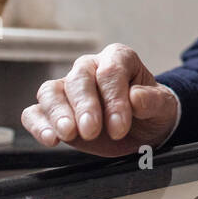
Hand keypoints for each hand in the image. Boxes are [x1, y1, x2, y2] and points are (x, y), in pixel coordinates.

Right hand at [21, 43, 177, 156]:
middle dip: (84, 106)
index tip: (120, 127)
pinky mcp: (53, 111)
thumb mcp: (161, 107)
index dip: (114, 99)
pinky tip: (50, 139)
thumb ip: (151, 101)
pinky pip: (35, 112)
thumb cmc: (150, 110)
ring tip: (68, 134)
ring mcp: (68, 89)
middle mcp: (89, 68)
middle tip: (91, 130)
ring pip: (51, 92)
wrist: (143, 128)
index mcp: (117, 58)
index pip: (110, 72)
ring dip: (58, 114)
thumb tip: (136, 98)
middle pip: (78, 79)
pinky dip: (38, 125)